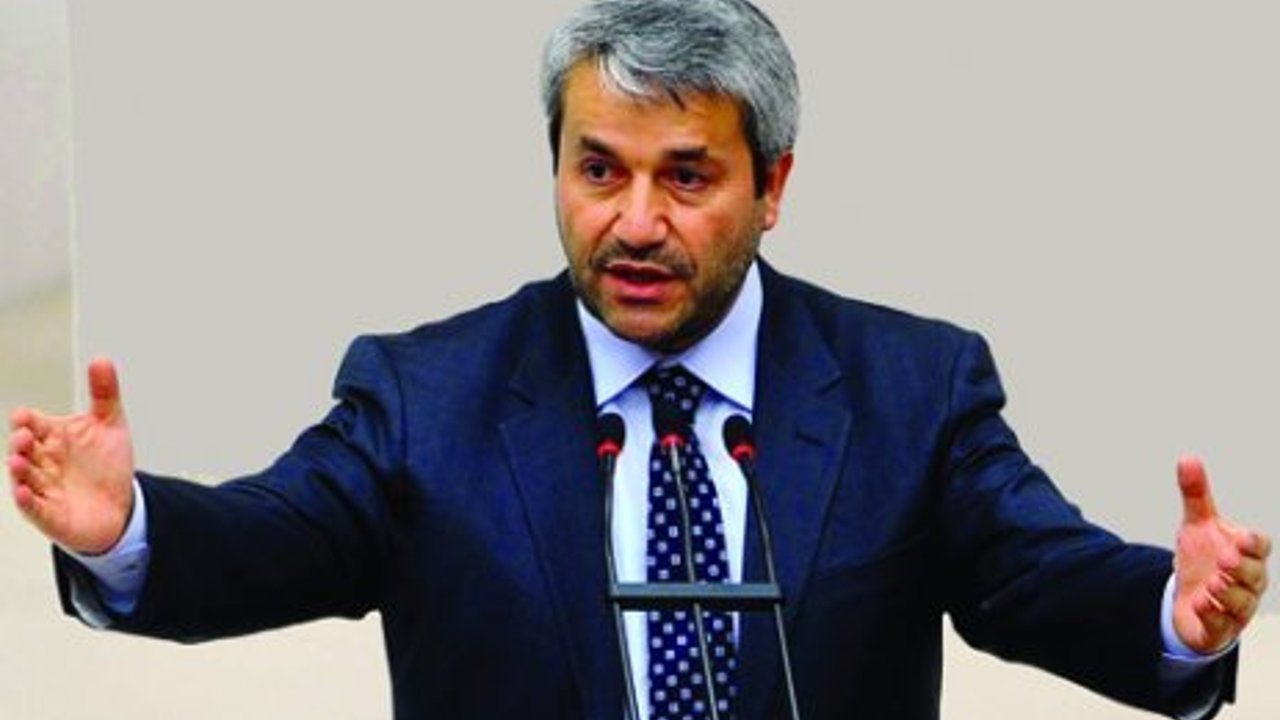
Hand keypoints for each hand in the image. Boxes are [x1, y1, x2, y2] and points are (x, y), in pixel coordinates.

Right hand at [7, 357, 136, 554]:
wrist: (120, 506)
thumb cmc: (107, 465)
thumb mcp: (110, 425)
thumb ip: (104, 394)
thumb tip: (101, 360)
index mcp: (53, 437)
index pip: (33, 424)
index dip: (27, 420)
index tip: (25, 417)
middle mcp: (43, 461)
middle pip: (24, 449)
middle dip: (21, 442)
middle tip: (25, 436)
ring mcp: (44, 488)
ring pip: (24, 477)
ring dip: (19, 470)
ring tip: (18, 461)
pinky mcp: (49, 514)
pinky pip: (34, 507)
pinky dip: (27, 500)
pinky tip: (24, 492)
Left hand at [1172, 455, 1270, 653]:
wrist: (1190, 598)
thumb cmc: (1203, 558)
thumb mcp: (1197, 525)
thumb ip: (1196, 495)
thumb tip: (1187, 458)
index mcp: (1247, 553)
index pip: (1260, 546)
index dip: (1253, 543)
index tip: (1240, 537)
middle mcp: (1248, 580)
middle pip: (1254, 574)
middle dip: (1242, 568)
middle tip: (1224, 559)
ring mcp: (1237, 606)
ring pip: (1242, 601)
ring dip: (1228, 592)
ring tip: (1213, 583)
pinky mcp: (1221, 626)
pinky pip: (1222, 623)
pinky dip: (1213, 614)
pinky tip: (1201, 604)